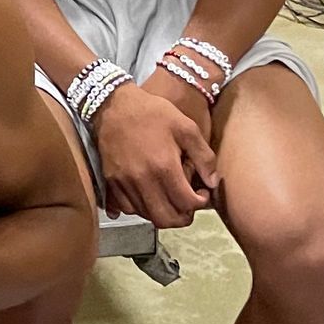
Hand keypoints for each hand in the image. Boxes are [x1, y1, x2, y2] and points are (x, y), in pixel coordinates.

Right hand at [93, 83, 219, 229]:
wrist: (113, 104)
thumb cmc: (152, 113)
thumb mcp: (186, 127)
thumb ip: (204, 156)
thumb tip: (212, 182)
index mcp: (164, 167)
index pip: (187, 203)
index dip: (200, 203)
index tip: (202, 193)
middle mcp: (142, 180)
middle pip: (166, 219)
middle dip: (183, 217)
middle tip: (189, 204)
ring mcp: (124, 182)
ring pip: (147, 216)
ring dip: (163, 213)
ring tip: (171, 198)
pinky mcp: (111, 181)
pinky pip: (127, 208)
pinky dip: (142, 208)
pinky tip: (151, 195)